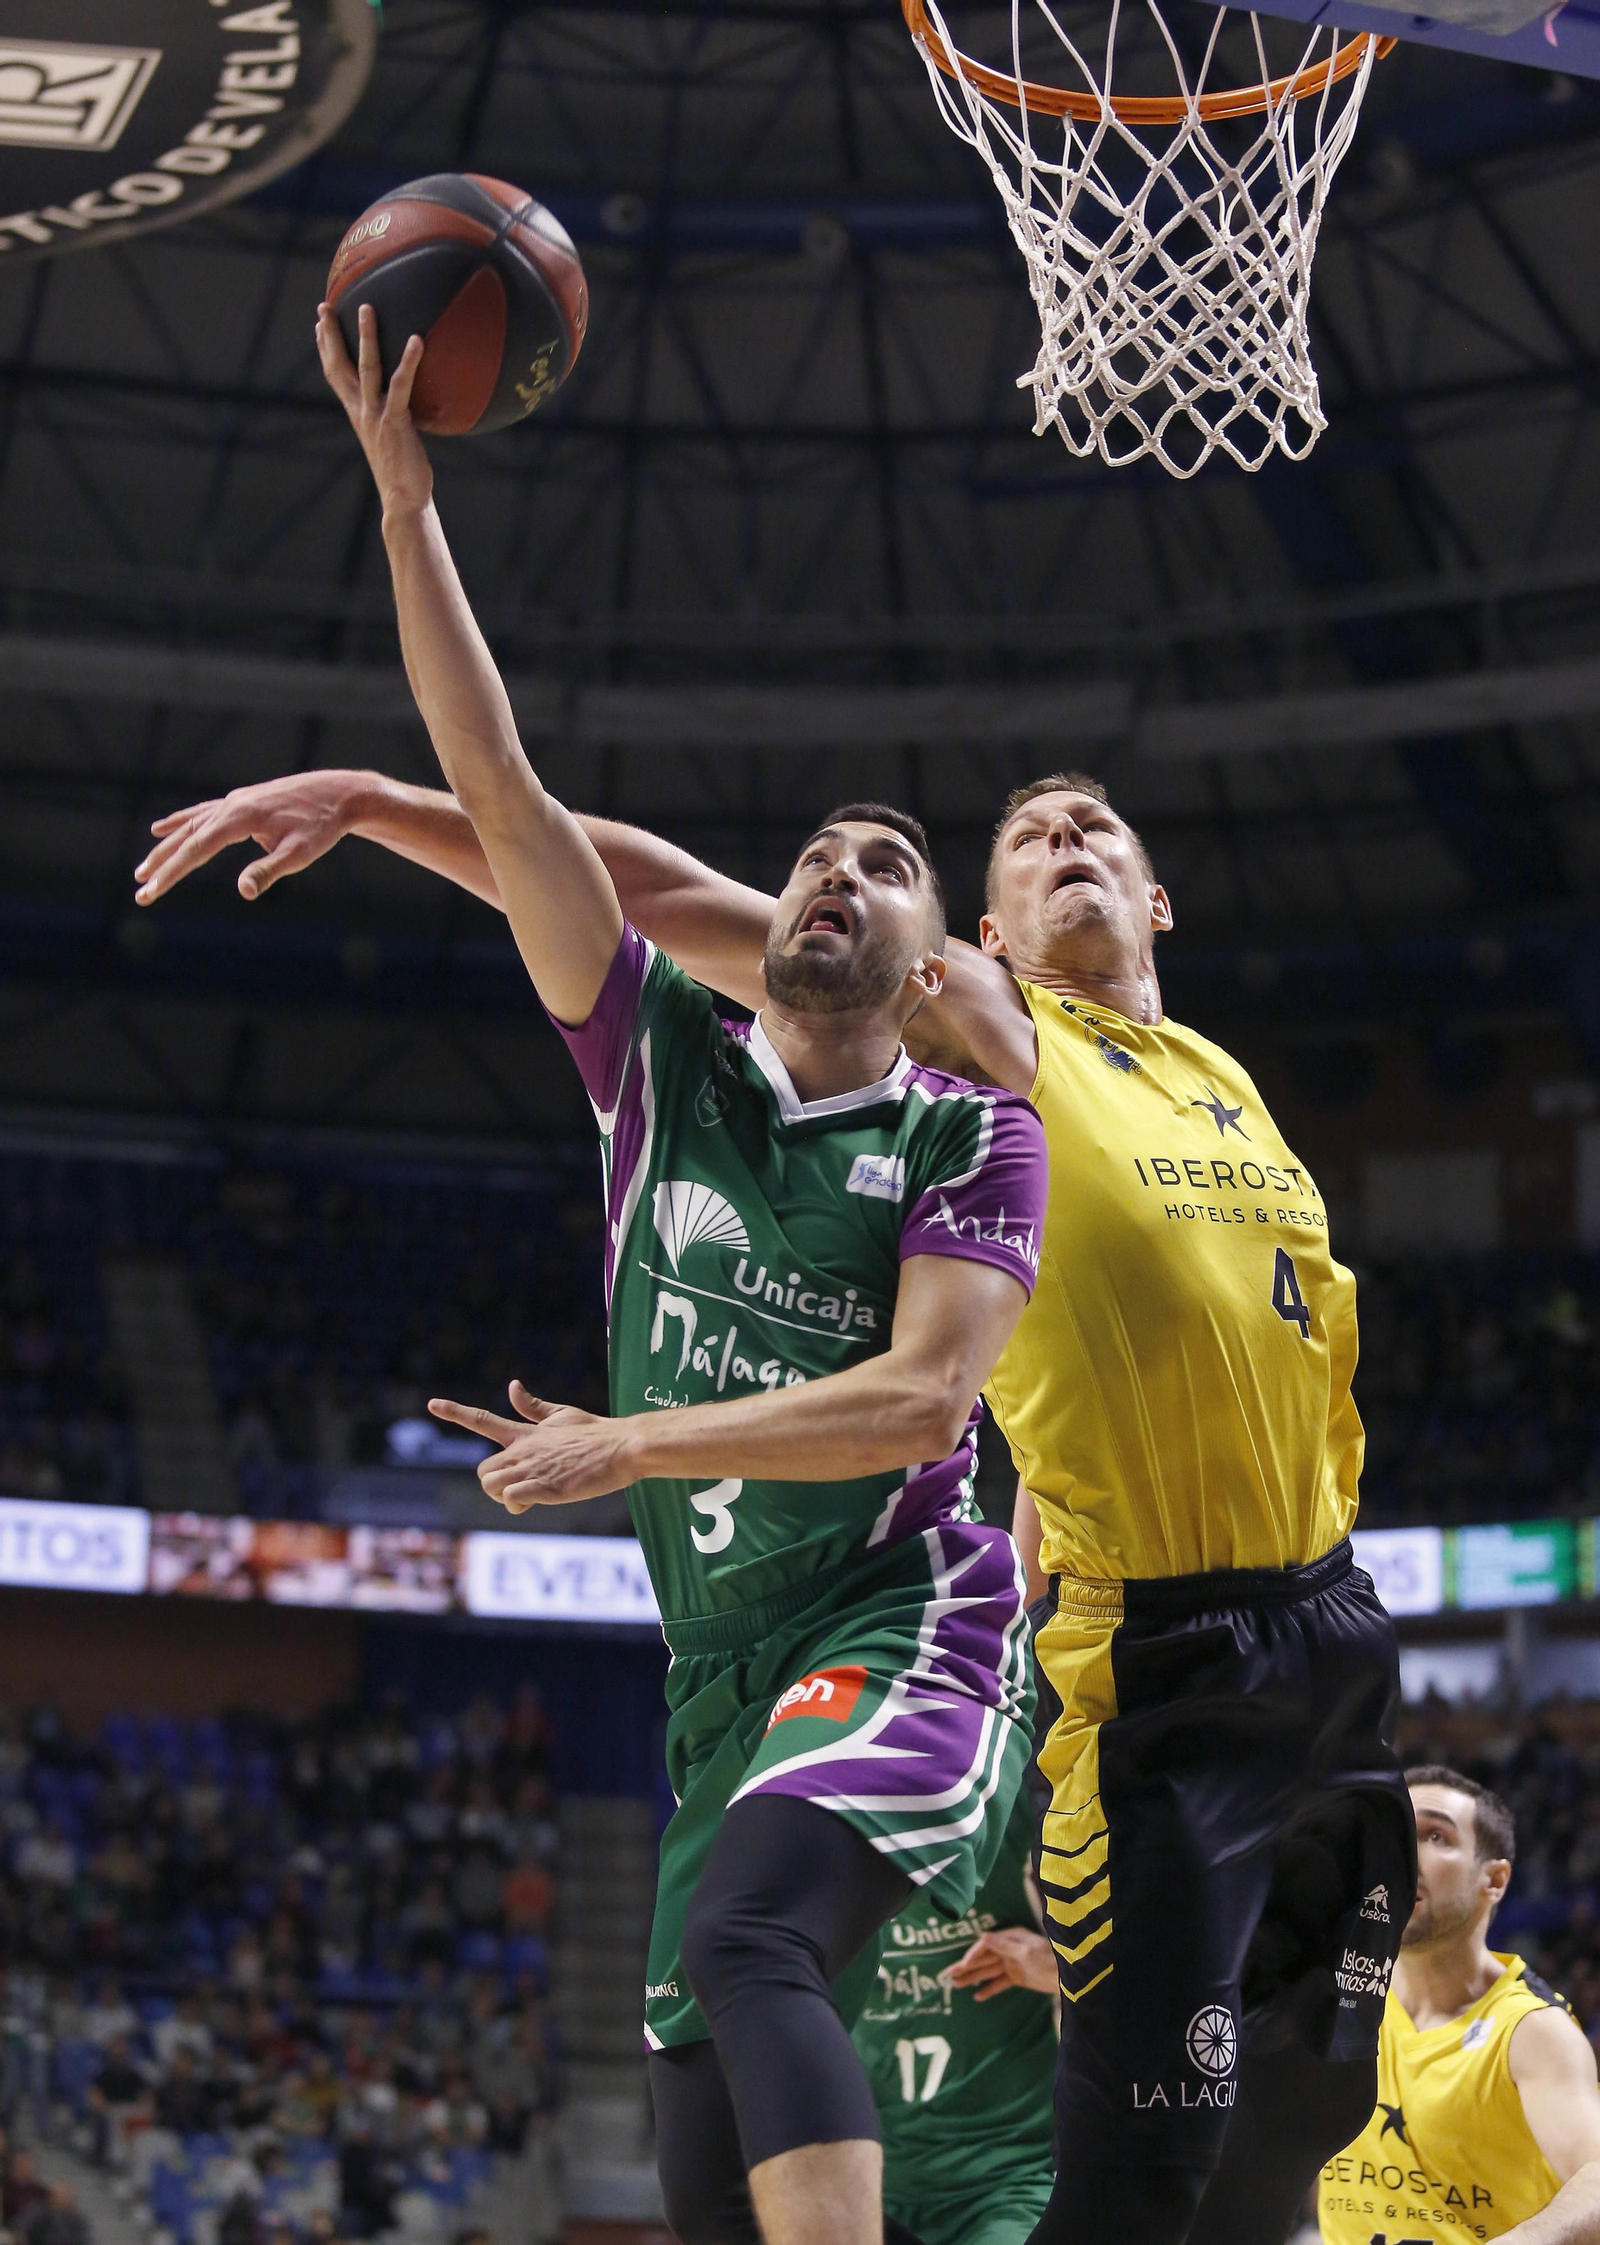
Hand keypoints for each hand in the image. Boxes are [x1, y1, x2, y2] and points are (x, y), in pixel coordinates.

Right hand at [135, 772, 364, 904]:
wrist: (337, 795)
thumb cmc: (321, 827)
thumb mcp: (299, 854)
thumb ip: (270, 871)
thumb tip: (244, 891)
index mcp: (240, 818)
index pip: (196, 851)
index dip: (171, 873)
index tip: (150, 892)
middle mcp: (230, 806)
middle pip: (186, 838)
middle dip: (162, 865)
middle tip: (140, 890)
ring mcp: (234, 801)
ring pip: (189, 826)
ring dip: (165, 847)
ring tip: (144, 869)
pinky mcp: (241, 801)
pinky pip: (201, 813)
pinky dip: (180, 822)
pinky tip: (162, 828)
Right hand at [316, 300, 432, 518]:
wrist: (402, 500)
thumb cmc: (401, 470)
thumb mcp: (389, 437)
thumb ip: (389, 416)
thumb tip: (401, 403)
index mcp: (357, 413)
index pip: (335, 375)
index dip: (325, 348)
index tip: (320, 323)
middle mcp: (361, 411)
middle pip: (340, 366)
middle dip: (331, 335)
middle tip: (324, 305)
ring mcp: (376, 416)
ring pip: (367, 368)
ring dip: (365, 337)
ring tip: (366, 307)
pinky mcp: (395, 422)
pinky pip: (400, 386)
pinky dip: (408, 362)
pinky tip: (416, 339)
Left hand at [429, 1379, 635, 1510]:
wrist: (621, 1446)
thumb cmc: (595, 1431)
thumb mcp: (561, 1413)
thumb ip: (532, 1407)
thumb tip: (512, 1386)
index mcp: (525, 1433)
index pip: (482, 1420)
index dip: (455, 1411)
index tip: (432, 1403)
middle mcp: (523, 1450)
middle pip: (483, 1471)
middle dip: (495, 1483)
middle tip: (521, 1485)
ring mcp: (533, 1469)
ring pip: (492, 1487)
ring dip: (505, 1497)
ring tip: (530, 1494)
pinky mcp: (546, 1488)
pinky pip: (512, 1499)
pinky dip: (517, 1505)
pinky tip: (535, 1501)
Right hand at [945, 1926, 1057, 2000]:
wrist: (1069, 1977)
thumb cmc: (1049, 1960)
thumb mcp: (1026, 1952)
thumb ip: (1004, 1946)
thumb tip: (983, 1935)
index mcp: (1011, 1938)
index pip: (986, 1945)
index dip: (974, 1955)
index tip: (964, 1965)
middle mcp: (1008, 1949)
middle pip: (983, 1958)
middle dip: (966, 1966)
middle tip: (947, 1974)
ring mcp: (1012, 1964)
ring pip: (988, 1971)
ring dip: (972, 1977)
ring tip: (955, 1985)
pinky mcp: (1017, 1978)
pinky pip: (999, 1983)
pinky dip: (989, 1989)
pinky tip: (977, 1996)